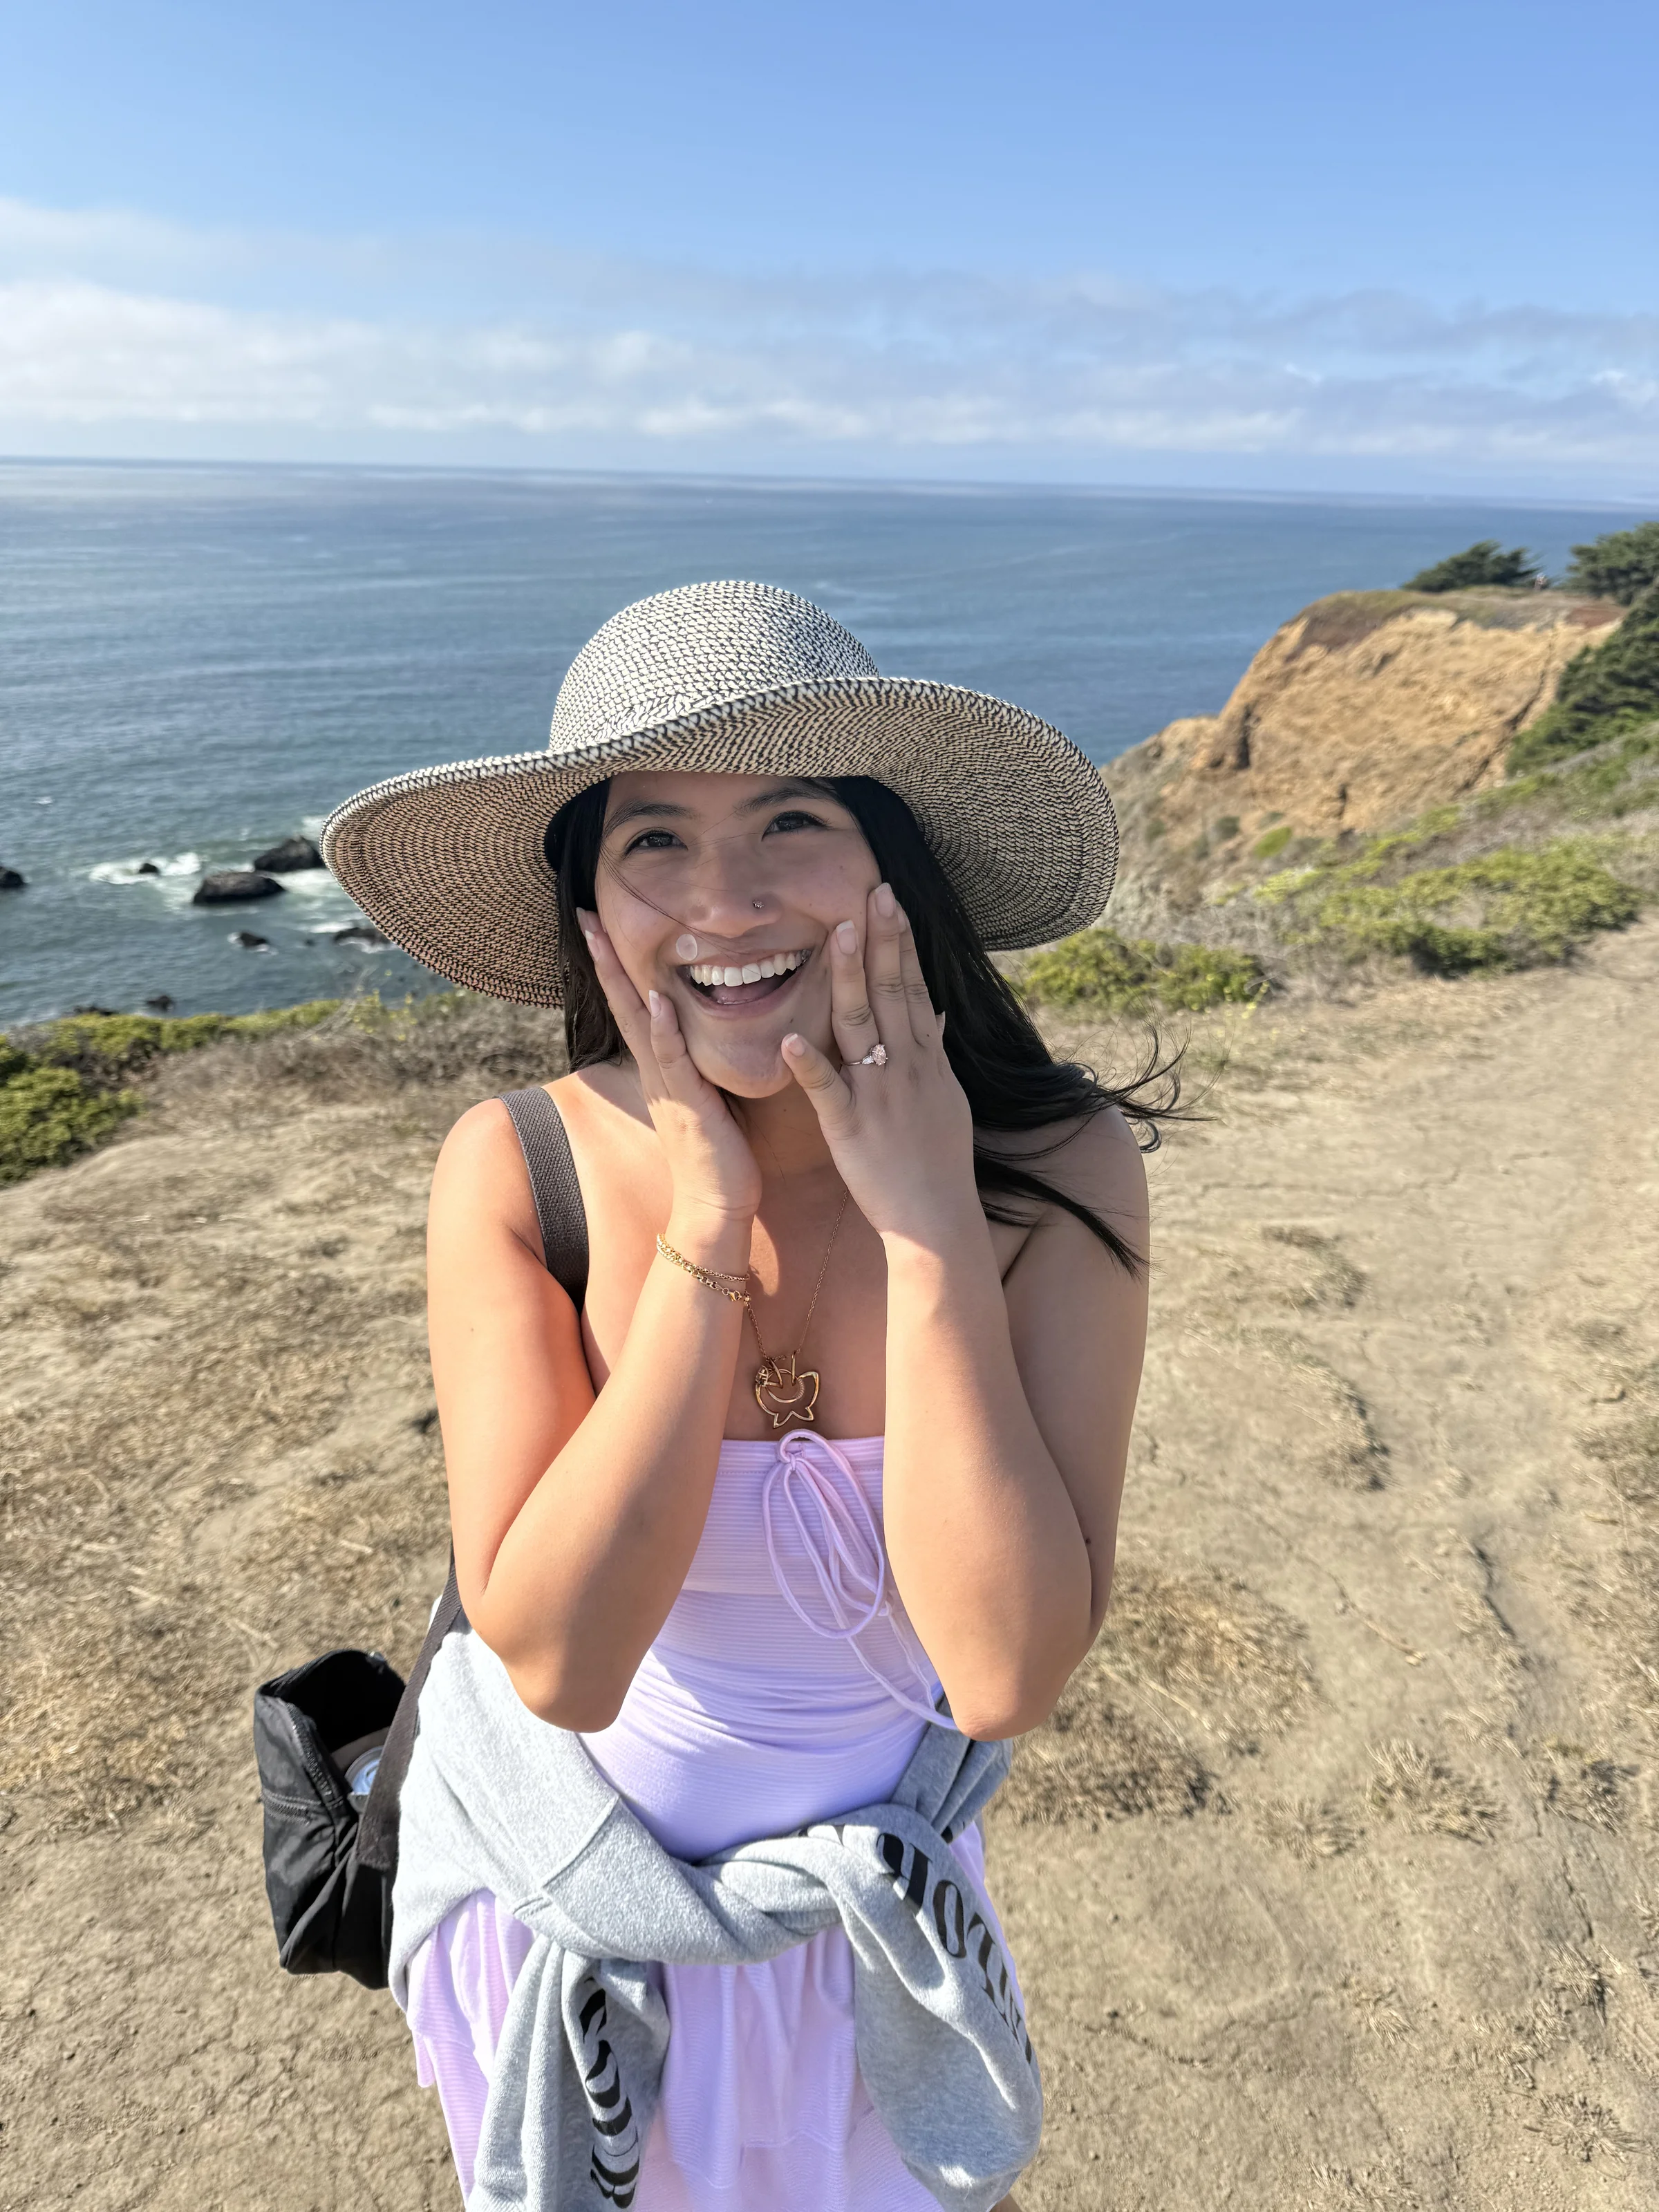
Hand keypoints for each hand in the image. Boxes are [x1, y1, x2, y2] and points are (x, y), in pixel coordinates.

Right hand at [578, 912, 762, 1234]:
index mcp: (663, 1065)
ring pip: (639, 1022)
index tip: (601, 924)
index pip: (634, 1003)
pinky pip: (673, 1059)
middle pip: (623, 1002)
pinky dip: (663, 1029)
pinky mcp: (687, 1103)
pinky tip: (655, 999)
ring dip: (621, 979)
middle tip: (583, 915)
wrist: (716, 1205)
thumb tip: (701, 1030)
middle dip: (604, 958)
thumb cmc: (718, 1152)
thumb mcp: (706, 1093)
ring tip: (604, 939)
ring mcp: (667, 1085)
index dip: (617, 964)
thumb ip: (697, 1060)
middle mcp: (656, 1070)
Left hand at [780, 883, 978, 1247]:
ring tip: (838, 932)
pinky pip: (827, 1090)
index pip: (913, 988)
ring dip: (848, 977)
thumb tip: (937, 1015)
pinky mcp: (851, 1127)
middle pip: (891, 992)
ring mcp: (879, 1095)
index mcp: (925, 1060)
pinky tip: (789, 1038)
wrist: (938, 1221)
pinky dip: (810, 1064)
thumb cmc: (939, 1163)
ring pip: (861, 1025)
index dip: (901, 943)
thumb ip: (936, 1054)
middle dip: (882, 939)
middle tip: (873, 891)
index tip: (890, 901)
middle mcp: (906, 1068)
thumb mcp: (947, 1100)